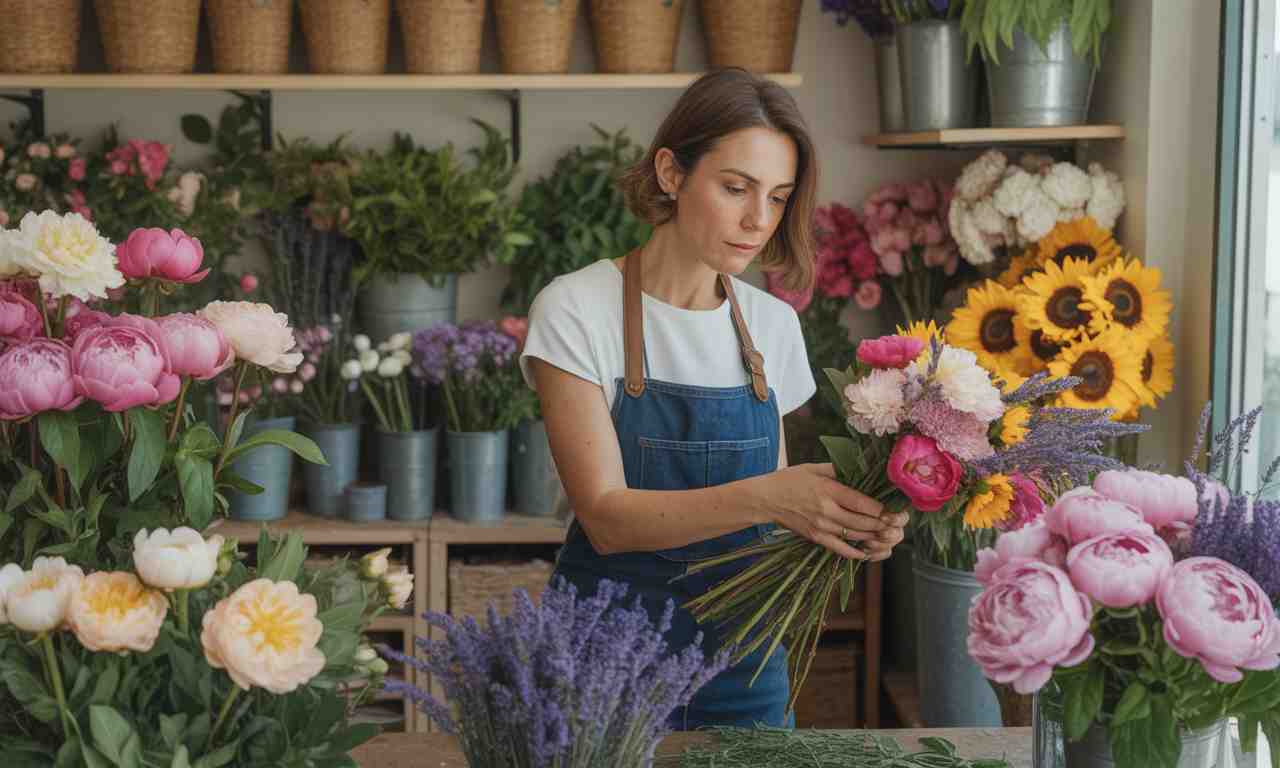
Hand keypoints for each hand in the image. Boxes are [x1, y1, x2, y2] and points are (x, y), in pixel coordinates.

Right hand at [768, 463, 907, 561]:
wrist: (765, 499)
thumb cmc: (789, 480)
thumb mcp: (813, 468)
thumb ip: (838, 469)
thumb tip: (861, 467)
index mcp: (828, 490)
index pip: (862, 503)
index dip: (883, 509)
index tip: (896, 510)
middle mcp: (826, 510)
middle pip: (864, 522)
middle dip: (884, 524)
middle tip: (899, 524)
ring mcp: (821, 526)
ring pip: (856, 535)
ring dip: (876, 537)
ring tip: (889, 535)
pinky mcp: (816, 537)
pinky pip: (841, 549)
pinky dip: (857, 552)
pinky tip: (869, 551)